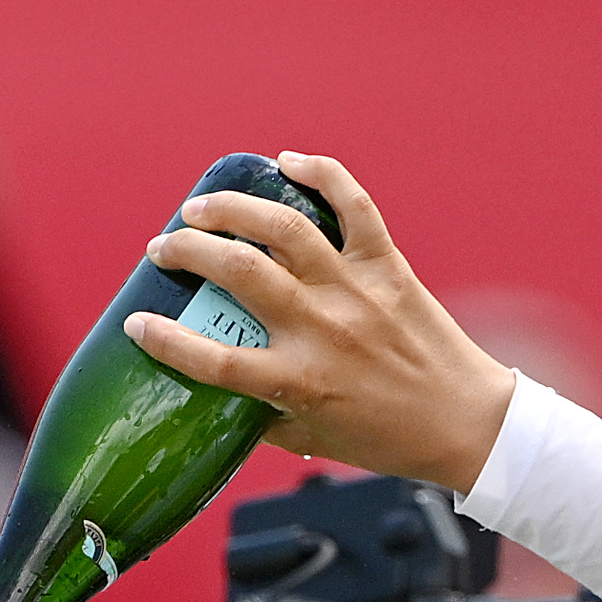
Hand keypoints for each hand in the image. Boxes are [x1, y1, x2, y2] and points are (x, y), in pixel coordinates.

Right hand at [122, 152, 518, 491]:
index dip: (164, 340)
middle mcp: (321, 329)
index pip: (212, 359)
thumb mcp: (314, 439)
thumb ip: (264, 418)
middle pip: (237, 273)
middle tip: (165, 247)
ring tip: (202, 208)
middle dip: (187, 250)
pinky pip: (353, 204)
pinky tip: (288, 162)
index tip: (137, 323)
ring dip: (232, 209)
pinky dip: (322, 173)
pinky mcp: (388, 265)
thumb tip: (222, 398)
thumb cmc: (388, 438)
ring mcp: (355, 291)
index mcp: (296, 381)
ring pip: (283, 228)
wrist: (464, 422)